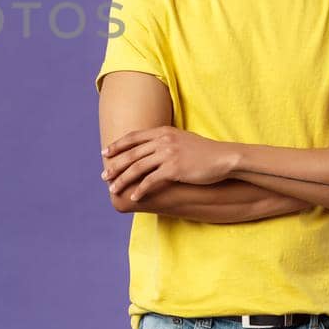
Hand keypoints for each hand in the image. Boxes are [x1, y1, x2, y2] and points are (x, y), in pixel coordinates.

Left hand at [101, 126, 237, 201]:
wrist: (225, 158)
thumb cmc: (204, 152)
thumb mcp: (181, 139)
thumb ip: (165, 141)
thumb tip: (151, 149)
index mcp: (162, 131)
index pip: (133, 137)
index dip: (117, 145)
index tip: (105, 152)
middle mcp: (162, 140)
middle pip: (131, 154)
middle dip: (115, 166)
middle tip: (104, 176)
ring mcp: (168, 154)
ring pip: (137, 168)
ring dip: (123, 180)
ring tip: (113, 189)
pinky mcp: (174, 169)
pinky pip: (151, 181)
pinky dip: (140, 190)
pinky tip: (134, 197)